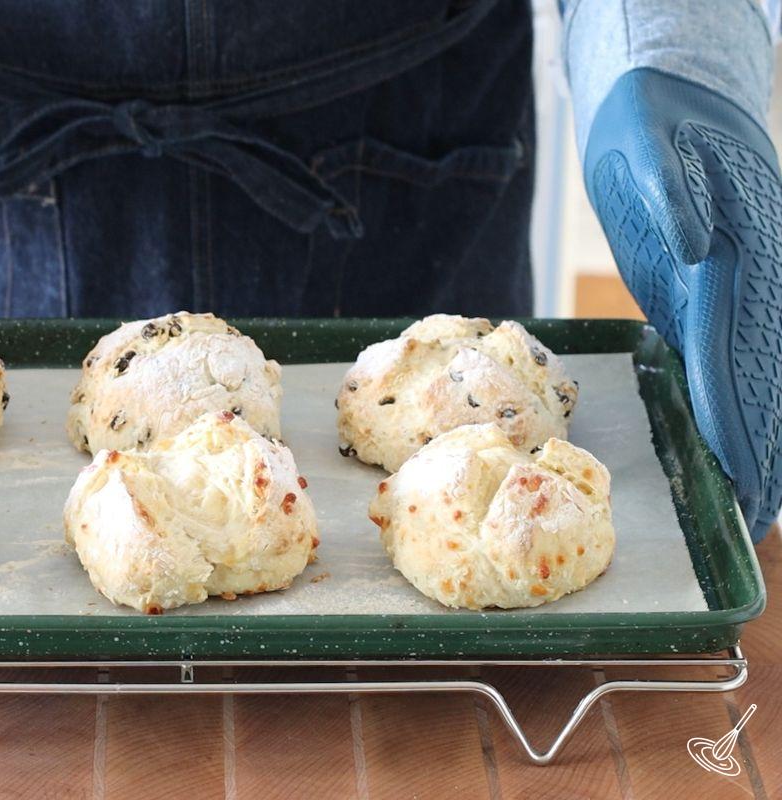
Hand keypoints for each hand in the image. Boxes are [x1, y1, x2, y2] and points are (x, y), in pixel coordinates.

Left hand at [585, 67, 781, 541]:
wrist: (668, 93)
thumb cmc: (649, 120)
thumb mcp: (651, 147)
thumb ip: (673, 194)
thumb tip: (700, 247)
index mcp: (740, 251)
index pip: (741, 350)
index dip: (739, 418)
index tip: (742, 474)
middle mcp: (756, 277)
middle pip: (764, 378)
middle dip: (762, 450)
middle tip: (756, 520)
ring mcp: (747, 287)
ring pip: (762, 377)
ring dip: (761, 441)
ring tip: (757, 509)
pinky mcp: (722, 290)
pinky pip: (741, 359)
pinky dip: (739, 409)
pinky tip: (736, 449)